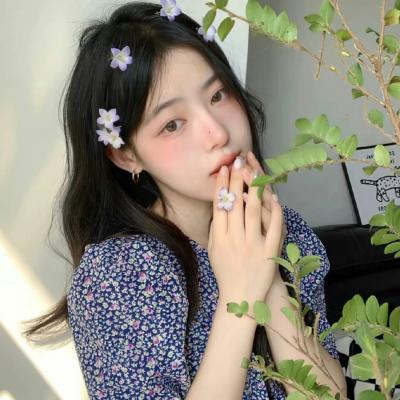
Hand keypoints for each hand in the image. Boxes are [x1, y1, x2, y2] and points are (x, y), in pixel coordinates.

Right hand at [208, 156, 283, 305]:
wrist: (241, 297)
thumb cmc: (225, 272)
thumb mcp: (213, 250)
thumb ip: (215, 228)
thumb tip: (219, 205)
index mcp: (220, 238)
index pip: (220, 206)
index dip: (222, 186)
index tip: (224, 170)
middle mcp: (235, 240)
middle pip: (236, 204)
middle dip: (237, 179)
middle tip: (238, 161)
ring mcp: (254, 245)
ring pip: (254, 211)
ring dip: (254, 188)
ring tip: (254, 170)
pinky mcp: (270, 251)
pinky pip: (275, 226)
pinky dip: (275, 210)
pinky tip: (273, 196)